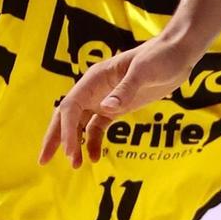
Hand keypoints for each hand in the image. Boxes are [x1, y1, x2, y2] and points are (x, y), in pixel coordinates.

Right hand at [41, 36, 195, 167]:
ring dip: (75, 144)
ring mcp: (104, 99)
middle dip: (55, 138)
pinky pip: (98, 127)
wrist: (177, 54)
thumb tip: (105, 109)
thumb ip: (125, 90)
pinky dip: (94, 142)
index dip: (66, 130)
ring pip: (80, 124)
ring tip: (76, 165)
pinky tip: (95, 157)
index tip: (69, 152)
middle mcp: (94, 89)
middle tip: (44, 160)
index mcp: (94, 78)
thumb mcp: (143, 72)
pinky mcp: (117, 107)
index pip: (71, 106)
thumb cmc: (159, 57)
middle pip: (66, 116)